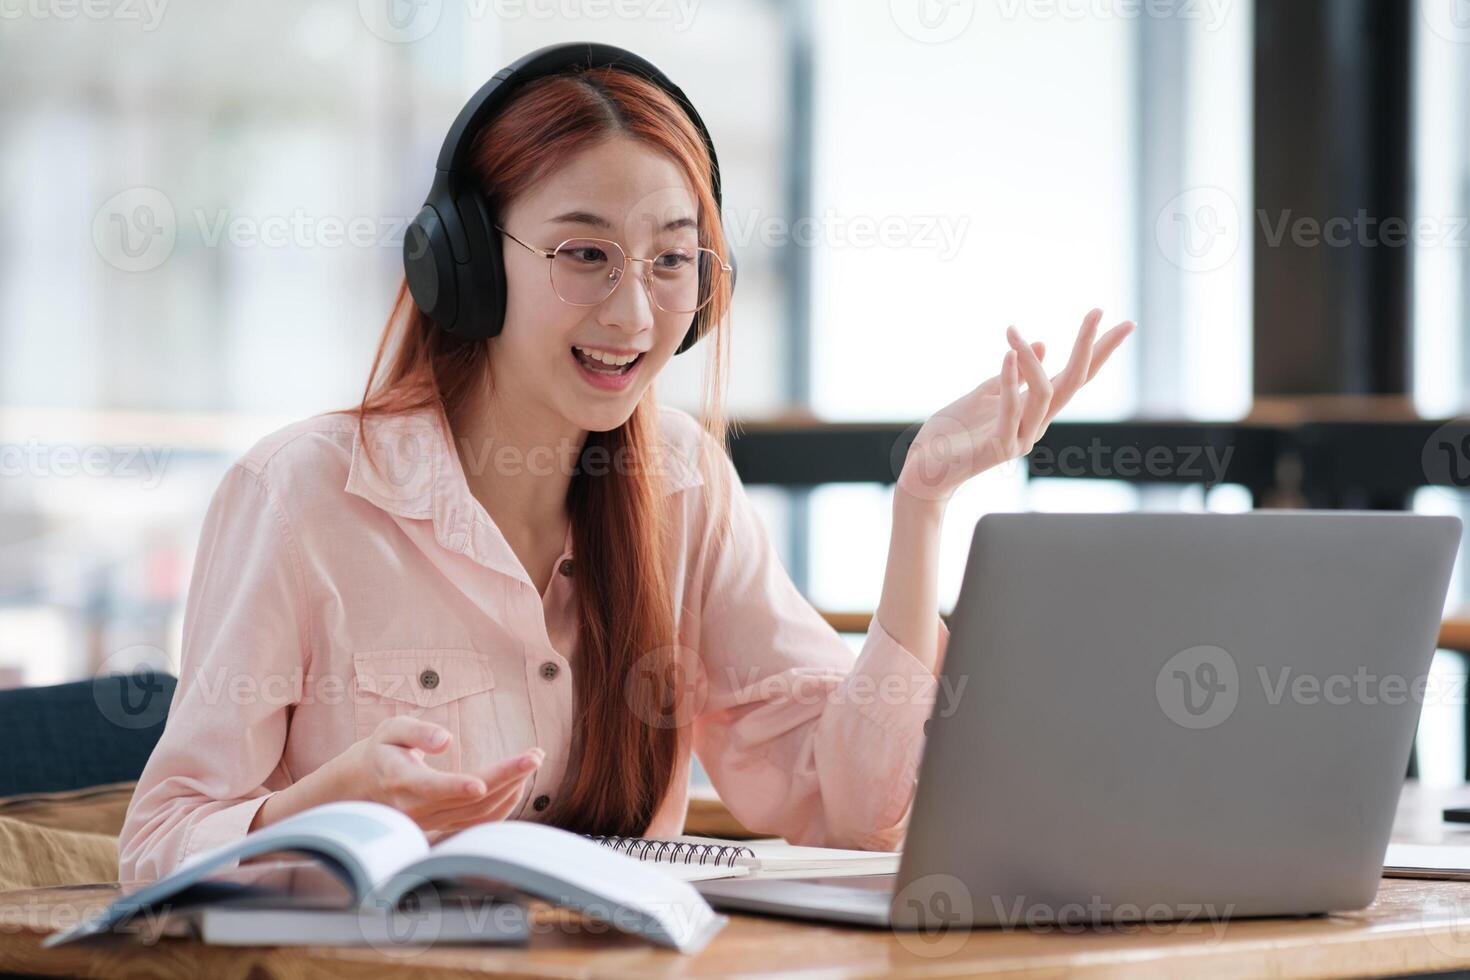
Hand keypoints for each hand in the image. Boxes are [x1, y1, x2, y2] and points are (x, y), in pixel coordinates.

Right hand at [337, 716, 543, 835]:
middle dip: (506, 777)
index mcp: (400, 781)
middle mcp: (416, 809)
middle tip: (535, 755)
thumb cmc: (382, 750)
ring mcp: (431, 823)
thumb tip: (445, 740)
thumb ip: (417, 732)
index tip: (481, 782)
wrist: (363, 787)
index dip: (456, 787)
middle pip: (467, 799)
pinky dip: (503, 806)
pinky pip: (477, 823)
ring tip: (532, 761)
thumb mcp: (390, 730)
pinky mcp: (443, 827)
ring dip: (510, 789)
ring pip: (477, 813)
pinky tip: (519, 784)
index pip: (431, 788)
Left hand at [896, 308, 1133, 502]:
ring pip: (1044, 394)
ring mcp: (1021, 438)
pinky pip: (1010, 410)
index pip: (1075, 376)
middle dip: (1089, 347)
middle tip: (1098, 311)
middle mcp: (1036, 424)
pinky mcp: (999, 447)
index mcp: (1035, 410)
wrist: (927, 469)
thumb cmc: (956, 432)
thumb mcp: (987, 393)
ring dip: (1030, 359)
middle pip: (1074, 383)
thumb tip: (1041, 342)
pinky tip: (1007, 354)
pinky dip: (1010, 381)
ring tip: (1014, 332)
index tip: (1124, 322)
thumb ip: (1014, 374)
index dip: (1098, 350)